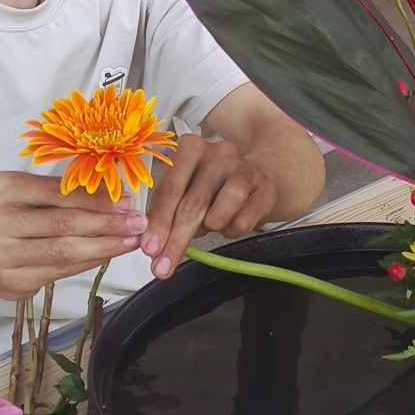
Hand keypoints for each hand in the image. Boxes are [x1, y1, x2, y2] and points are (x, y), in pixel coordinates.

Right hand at [0, 171, 148, 302]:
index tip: (127, 201)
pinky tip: (108, 255)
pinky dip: (90, 262)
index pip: (58, 192)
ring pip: (64, 251)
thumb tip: (115, 197)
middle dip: (107, 223)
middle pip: (63, 223)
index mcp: (0, 189)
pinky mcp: (12, 282)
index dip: (96, 198)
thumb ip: (62, 194)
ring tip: (130, 241)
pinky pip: (61, 271)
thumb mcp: (25, 196)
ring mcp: (0, 255)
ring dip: (104, 246)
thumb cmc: (6, 221)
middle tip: (137, 222)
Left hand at [141, 135, 283, 279]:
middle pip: (193, 204)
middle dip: (176, 240)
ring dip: (209, 228)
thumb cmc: (213, 187)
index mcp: (190, 148)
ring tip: (209, 225)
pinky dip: (230, 230)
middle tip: (164, 266)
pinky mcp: (265, 188)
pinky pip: (242, 222)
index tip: (150, 249)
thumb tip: (150, 243)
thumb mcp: (184, 191)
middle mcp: (218, 152)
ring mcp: (244, 168)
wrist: (257, 178)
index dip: (158, 223)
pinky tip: (229, 222)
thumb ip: (165, 211)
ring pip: (219, 213)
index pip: (170, 189)